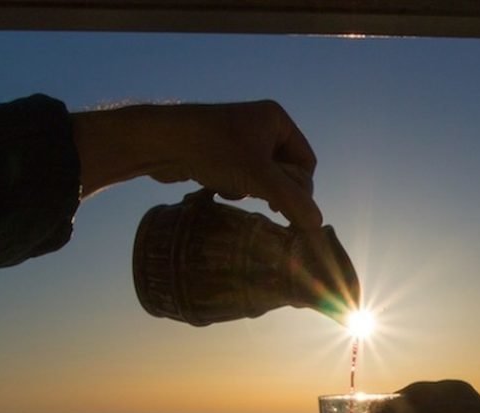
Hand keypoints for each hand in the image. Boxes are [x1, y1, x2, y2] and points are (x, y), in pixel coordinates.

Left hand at [73, 100, 321, 227]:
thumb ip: (292, 201)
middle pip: (287, 173)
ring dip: (255, 191)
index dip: (300, 188)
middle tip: (262, 199)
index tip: (285, 204)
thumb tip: (318, 226)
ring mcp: (242, 140)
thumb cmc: (213, 149)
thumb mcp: (259, 177)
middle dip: (274, 189)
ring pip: (266, 180)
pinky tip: (220, 187)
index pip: (307, 164)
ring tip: (237, 189)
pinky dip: (238, 188)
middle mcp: (263, 126)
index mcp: (278, 120)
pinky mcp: (223, 154)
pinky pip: (245, 179)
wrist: (160, 142)